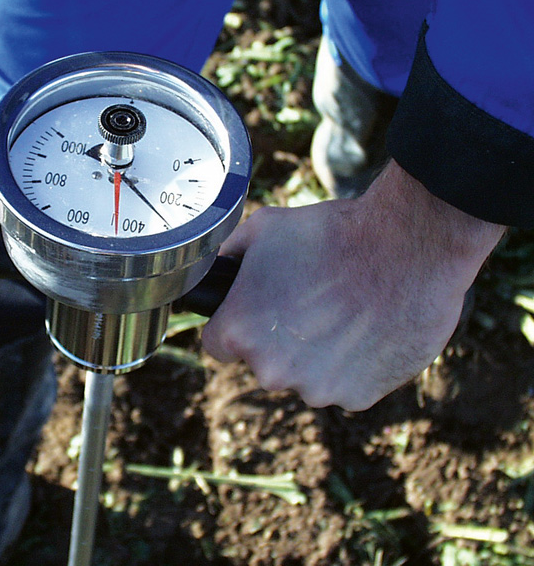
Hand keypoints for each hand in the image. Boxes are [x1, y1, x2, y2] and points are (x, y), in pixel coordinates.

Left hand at [201, 161, 504, 410]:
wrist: (408, 245)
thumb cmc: (331, 232)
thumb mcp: (263, 228)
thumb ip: (230, 256)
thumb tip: (218, 270)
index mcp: (239, 331)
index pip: (218, 344)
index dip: (236, 325)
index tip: (257, 312)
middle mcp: (270, 369)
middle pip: (263, 362)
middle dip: (278, 338)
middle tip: (309, 303)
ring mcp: (315, 388)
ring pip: (304, 376)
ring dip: (317, 355)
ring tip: (345, 313)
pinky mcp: (357, 398)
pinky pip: (344, 385)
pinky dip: (353, 366)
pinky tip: (367, 331)